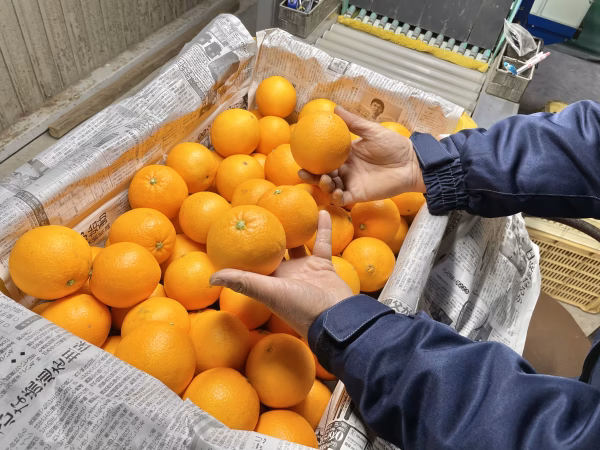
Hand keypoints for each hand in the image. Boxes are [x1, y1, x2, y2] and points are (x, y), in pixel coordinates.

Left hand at [209, 211, 352, 337]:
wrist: (336, 317)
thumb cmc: (300, 306)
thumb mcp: (268, 292)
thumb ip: (243, 281)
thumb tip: (211, 277)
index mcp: (269, 281)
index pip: (252, 260)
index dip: (243, 245)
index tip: (235, 224)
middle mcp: (285, 275)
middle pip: (273, 248)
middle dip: (267, 232)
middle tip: (260, 208)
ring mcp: (304, 270)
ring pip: (297, 244)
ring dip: (293, 227)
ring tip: (287, 207)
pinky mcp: (323, 266)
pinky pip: (322, 242)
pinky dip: (322, 228)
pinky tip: (320, 210)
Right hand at [299, 106, 425, 205]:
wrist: (411, 162)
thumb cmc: (394, 145)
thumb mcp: (372, 130)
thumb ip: (353, 122)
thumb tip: (335, 108)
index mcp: (346, 155)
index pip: (325, 158)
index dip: (312, 158)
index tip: (300, 155)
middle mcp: (346, 170)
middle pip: (323, 174)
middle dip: (312, 176)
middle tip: (302, 172)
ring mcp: (351, 183)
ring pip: (331, 188)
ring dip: (324, 186)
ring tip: (324, 180)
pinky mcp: (359, 195)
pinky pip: (344, 199)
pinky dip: (337, 198)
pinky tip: (335, 194)